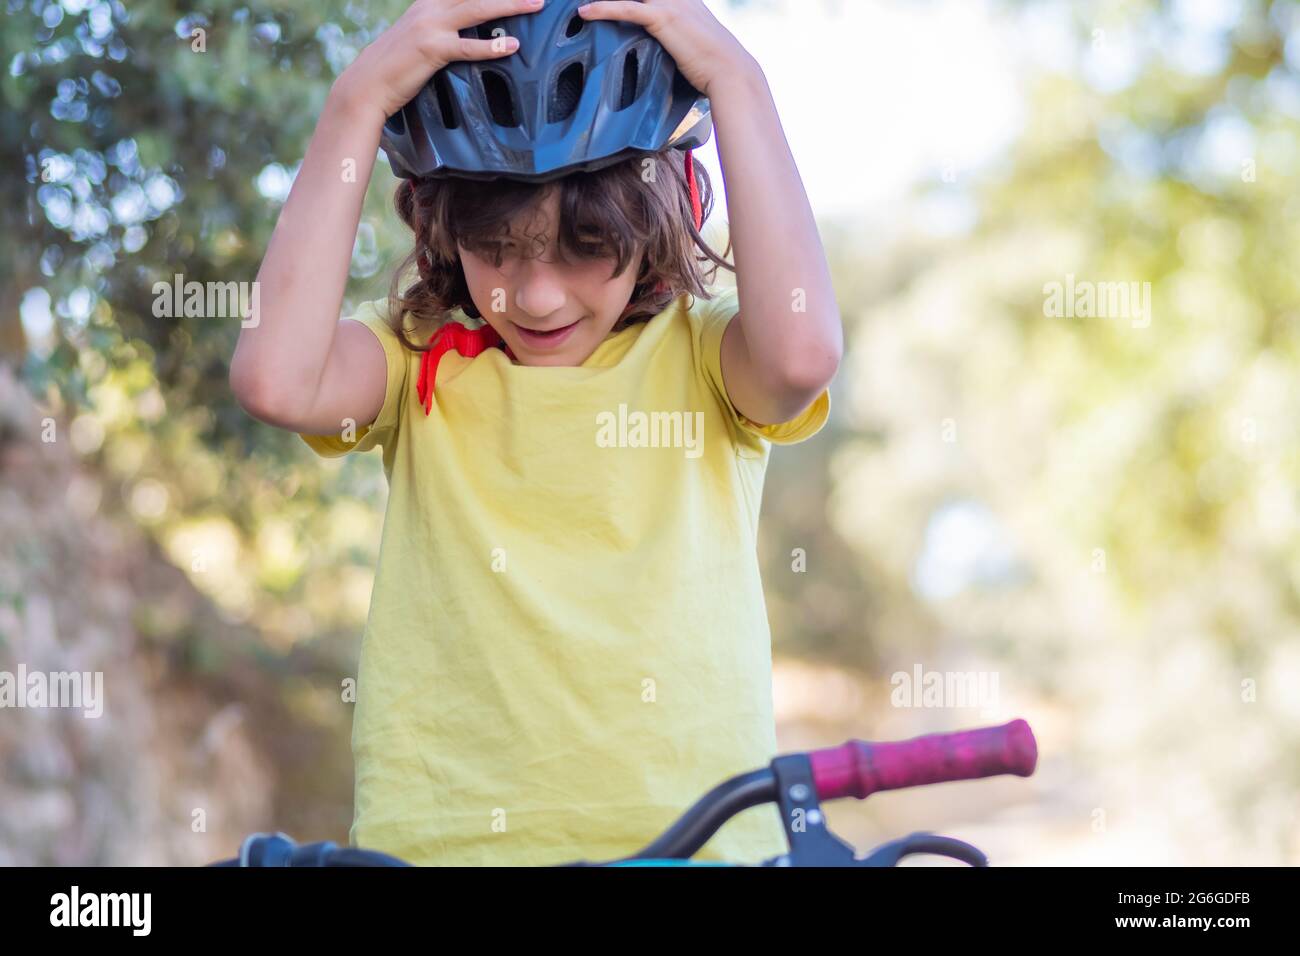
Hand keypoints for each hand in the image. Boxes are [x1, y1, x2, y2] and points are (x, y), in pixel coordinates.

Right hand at [336, 0, 545, 122]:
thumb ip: (440, 30)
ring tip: (535, 4)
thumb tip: (464, 34)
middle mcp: (429, 8)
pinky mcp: (432, 49)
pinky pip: (467, 46)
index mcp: (427, 3)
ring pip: (477, 9)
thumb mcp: (416, 38)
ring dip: (509, 5)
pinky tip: (511, 46)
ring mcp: (430, 26)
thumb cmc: (393, 67)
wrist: (366, 85)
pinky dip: (491, 46)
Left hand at [576, 0, 758, 98]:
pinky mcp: (663, 18)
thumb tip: (670, 46)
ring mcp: (670, 3)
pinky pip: (626, 7)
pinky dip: (602, 8)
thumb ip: (679, 34)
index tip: (613, 1)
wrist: (730, 70)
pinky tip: (585, 12)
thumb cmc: (715, 64)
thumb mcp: (696, 41)